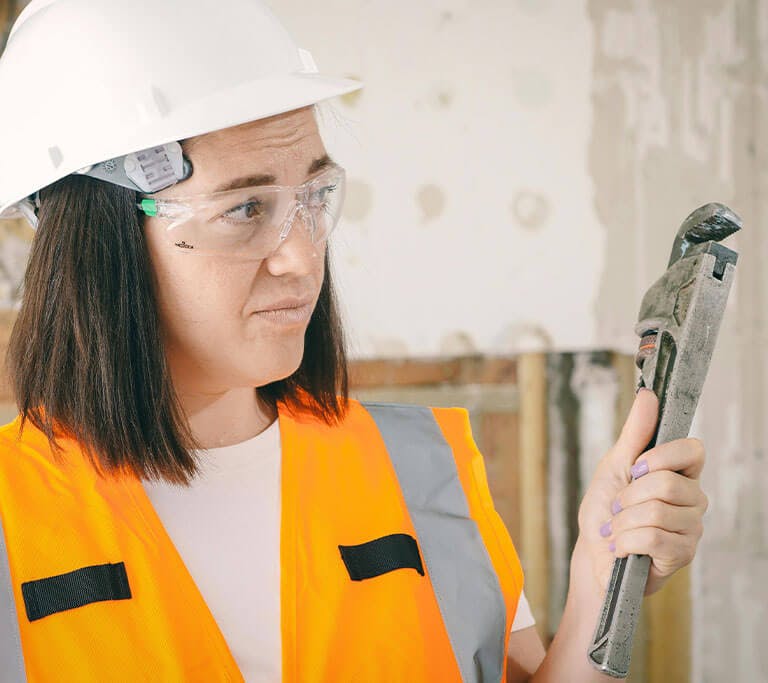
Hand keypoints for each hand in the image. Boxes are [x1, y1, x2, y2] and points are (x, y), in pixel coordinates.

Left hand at [576, 387, 707, 595]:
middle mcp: (692, 498)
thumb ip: (634, 433)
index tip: (635, 467)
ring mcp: (691, 528)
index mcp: (679, 472)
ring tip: (617, 528)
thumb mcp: (613, 465)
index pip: (693, 450)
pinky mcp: (683, 555)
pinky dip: (625, 540)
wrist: (593, 554)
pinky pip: (653, 538)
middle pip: (668, 483)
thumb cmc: (604, 510)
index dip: (661, 456)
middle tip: (618, 505)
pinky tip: (621, 546)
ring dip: (623, 521)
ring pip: (658, 512)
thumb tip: (648, 395)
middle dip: (629, 495)